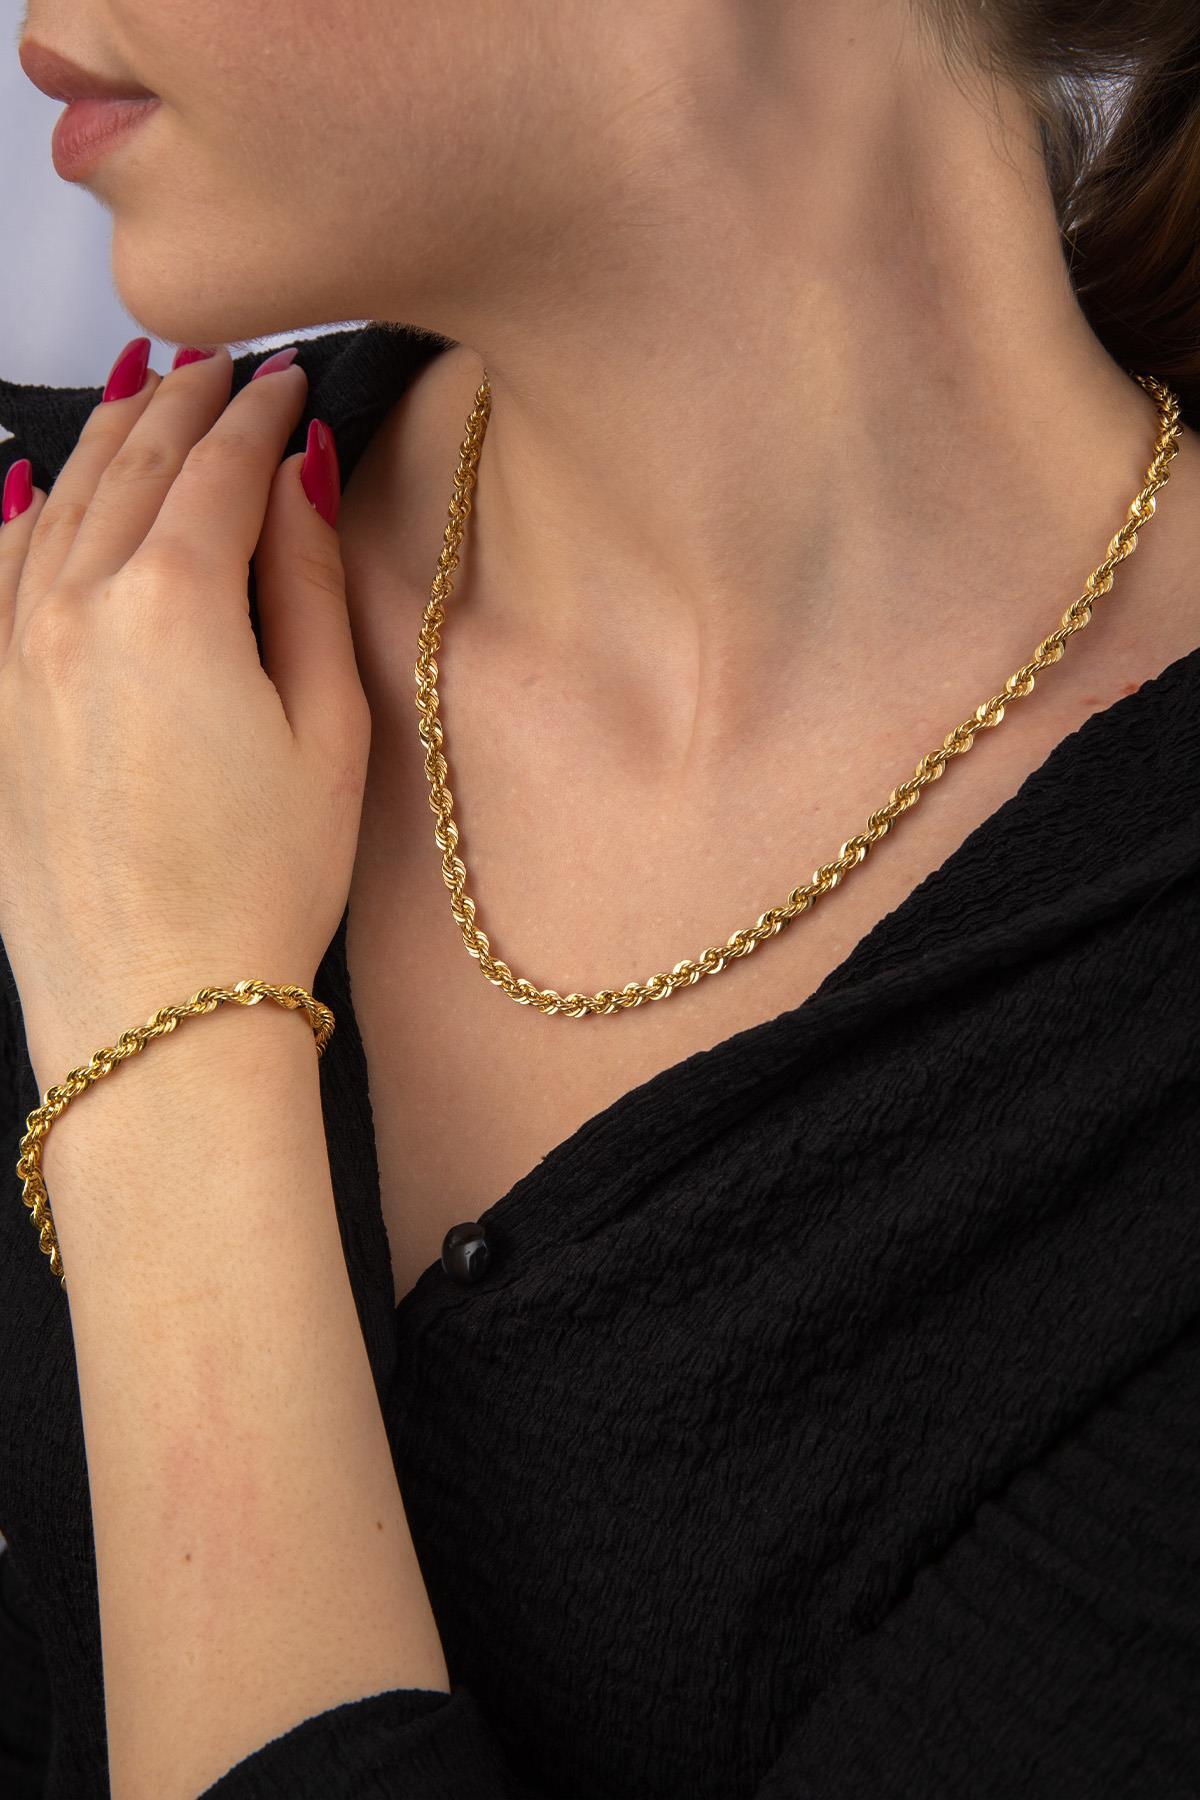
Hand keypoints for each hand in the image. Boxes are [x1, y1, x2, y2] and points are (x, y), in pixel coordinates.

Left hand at [0, 342, 369, 1086]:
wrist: (157, 1004)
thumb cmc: (263, 884)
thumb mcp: (330, 731)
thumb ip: (310, 587)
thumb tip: (298, 477)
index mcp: (174, 606)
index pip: (219, 468)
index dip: (258, 412)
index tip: (287, 375)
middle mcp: (74, 608)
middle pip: (129, 468)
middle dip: (178, 404)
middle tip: (216, 364)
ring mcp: (12, 656)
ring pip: (52, 506)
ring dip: (102, 441)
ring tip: (140, 394)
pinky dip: (18, 515)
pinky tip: (30, 488)